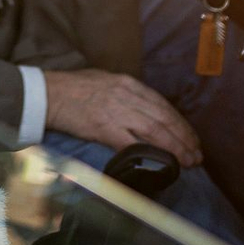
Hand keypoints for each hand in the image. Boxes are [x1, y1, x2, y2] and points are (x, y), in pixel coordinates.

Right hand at [43, 68, 201, 167]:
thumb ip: (124, 93)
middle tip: (197, 155)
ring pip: (155, 130)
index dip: (180, 123)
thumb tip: (141, 111)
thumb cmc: (71, 88)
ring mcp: (117, 111)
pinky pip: (133, 142)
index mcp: (128, 84)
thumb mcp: (104, 81)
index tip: (191, 138)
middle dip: (184, 138)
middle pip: (164, 118)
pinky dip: (150, 153)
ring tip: (187, 162)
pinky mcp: (104, 127)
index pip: (162, 105)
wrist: (46, 93)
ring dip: (175, 148)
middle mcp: (127, 95)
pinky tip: (162, 163)